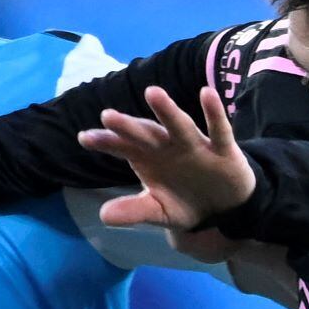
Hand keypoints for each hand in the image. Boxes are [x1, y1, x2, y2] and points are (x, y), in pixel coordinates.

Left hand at [81, 85, 256, 232]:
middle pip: (145, 133)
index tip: (85, 138)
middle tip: (108, 116)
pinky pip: (218, 128)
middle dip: (128, 126)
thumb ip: (135, 211)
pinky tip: (206, 93)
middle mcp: (168, 145)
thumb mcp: (159, 211)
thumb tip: (103, 215)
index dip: (106, 142)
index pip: (123, 147)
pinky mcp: (222, 148)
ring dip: (166, 110)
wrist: (224, 209)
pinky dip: (213, 112)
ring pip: (178, 125)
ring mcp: (194, 144)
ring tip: (152, 93)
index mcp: (148, 157)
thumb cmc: (185, 202)